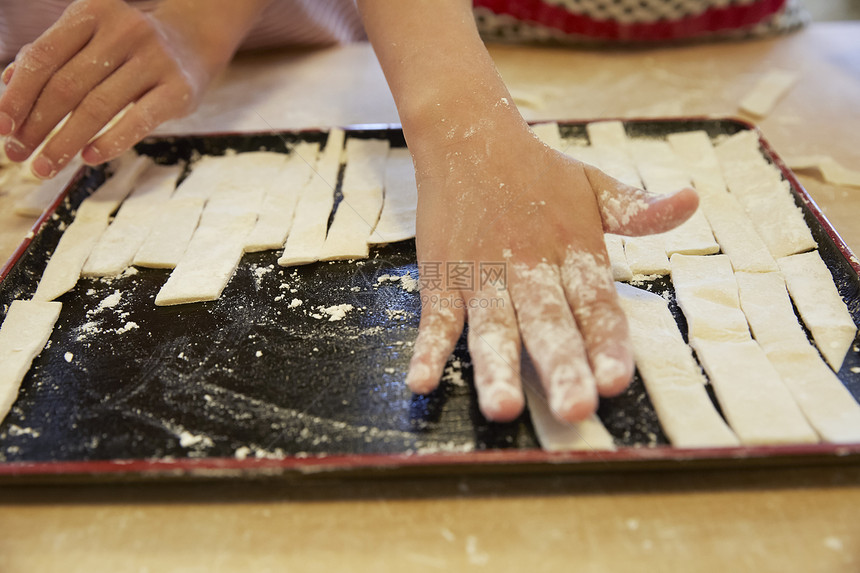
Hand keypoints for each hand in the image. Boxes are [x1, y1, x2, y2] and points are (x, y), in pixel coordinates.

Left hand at [0, 0, 267, 178]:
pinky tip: (89, 158)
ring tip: (44, 167)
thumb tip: (7, 85)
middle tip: (18, 156)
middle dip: (36, 126)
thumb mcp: (92, 36)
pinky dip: (110, 142)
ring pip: (97, 107)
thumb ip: (52, 55)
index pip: (43, 58)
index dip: (17, 96)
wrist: (197, 37)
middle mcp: (123, 30)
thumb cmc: (132, 43)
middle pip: (66, 86)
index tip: (1, 129)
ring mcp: (154, 59)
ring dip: (64, 142)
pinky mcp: (179, 90)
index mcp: (92, 12)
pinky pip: (138, 120)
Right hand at [405, 121, 697, 422]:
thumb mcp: (593, 185)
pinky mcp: (443, 274)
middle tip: (574, 410)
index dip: (607, 342)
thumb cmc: (537, 170)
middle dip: (561, 367)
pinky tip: (421, 381)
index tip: (617, 380)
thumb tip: (692, 202)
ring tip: (503, 408)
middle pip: (548, 323)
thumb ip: (638, 209)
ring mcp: (482, 272)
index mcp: (572, 249)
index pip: (596, 303)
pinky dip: (427, 348)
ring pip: (492, 326)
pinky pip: (435, 316)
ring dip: (496, 367)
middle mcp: (528, 266)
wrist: (469, 135)